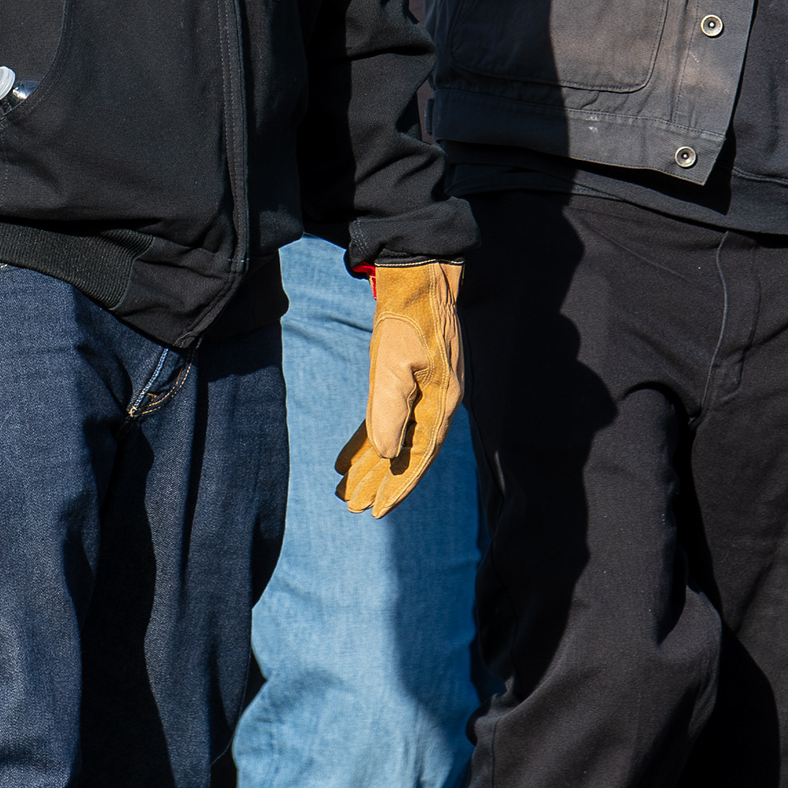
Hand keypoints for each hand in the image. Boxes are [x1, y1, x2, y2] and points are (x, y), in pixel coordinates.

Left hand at [337, 261, 464, 514]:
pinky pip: (389, 418)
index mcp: (440, 403)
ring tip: (347, 488)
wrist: (417, 275)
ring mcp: (425, 391)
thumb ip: (390, 411)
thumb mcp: (394, 364)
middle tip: (351, 508)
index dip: (397, 487)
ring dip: (372, 464)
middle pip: (406, 452)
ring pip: (396, 437)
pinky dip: (369, 439)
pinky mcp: (410, 379)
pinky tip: (350, 455)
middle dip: (379, 481)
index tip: (374, 512)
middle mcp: (436, 402)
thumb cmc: (407, 318)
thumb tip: (388, 455)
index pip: (418, 457)